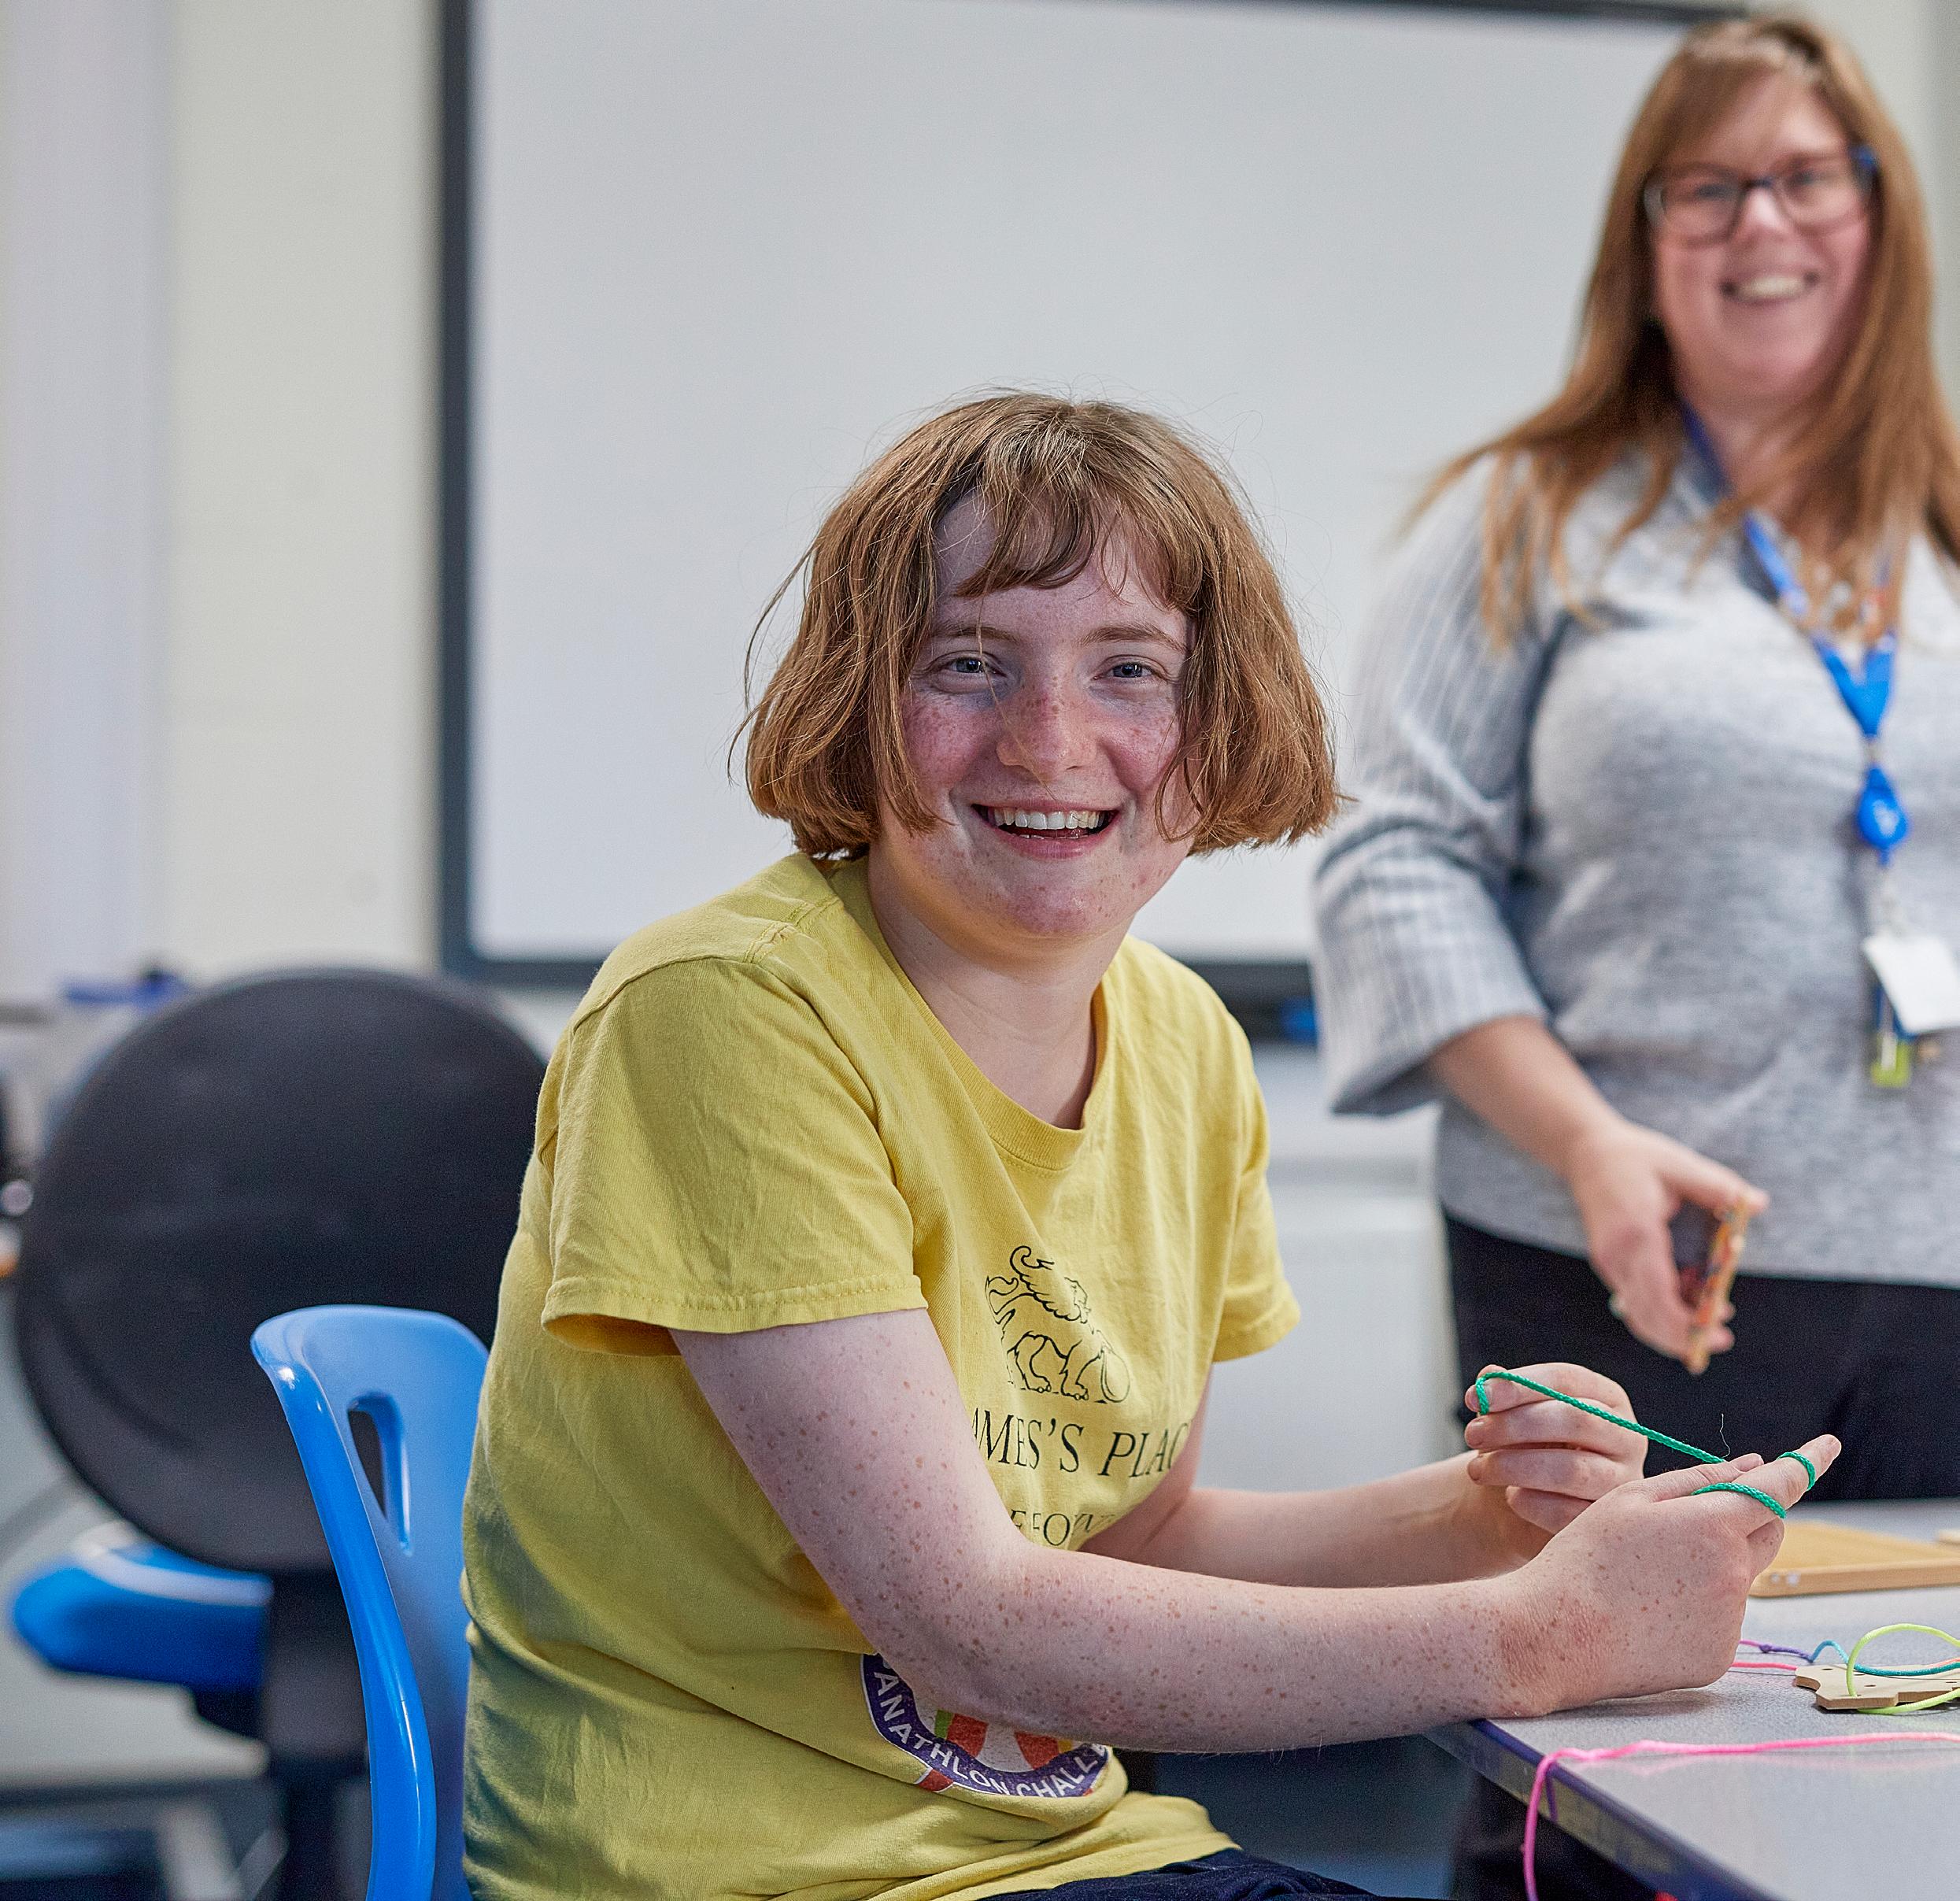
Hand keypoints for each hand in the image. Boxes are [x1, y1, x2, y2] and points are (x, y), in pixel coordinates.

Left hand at [1460, 1361, 1646, 1563]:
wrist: (1523, 1501)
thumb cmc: (1520, 1446)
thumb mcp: (1508, 1415)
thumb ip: (1499, 1393)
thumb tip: (1489, 1377)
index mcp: (1605, 1397)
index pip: (1567, 1380)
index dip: (1520, 1385)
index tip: (1477, 1397)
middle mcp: (1625, 1436)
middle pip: (1576, 1420)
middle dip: (1516, 1425)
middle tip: (1472, 1434)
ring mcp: (1623, 1481)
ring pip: (1572, 1469)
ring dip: (1515, 1467)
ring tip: (1479, 1470)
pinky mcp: (1607, 1520)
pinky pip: (1568, 1513)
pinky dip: (1530, 1504)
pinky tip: (1510, 1496)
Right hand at [1498, 1432, 1840, 1714]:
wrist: (1555, 1635)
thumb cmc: (1585, 1557)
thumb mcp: (1629, 1499)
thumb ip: (1697, 1480)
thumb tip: (1750, 1467)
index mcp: (1715, 1526)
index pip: (1777, 1487)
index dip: (1806, 1462)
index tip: (1827, 1444)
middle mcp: (1735, 1574)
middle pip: (1767, 1533)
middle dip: (1748, 1516)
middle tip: (1690, 1520)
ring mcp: (1731, 1621)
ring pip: (1738, 1577)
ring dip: (1710, 1565)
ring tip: (1644, 1577)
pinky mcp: (1719, 1657)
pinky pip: (1720, 1619)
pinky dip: (1695, 1608)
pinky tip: (1646, 1611)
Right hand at [1561, 1115, 1766, 1361]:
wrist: (1585, 1151)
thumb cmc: (1635, 1155)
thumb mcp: (1679, 1164)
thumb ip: (1718, 1187)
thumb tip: (1758, 1202)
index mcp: (1636, 1232)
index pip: (1659, 1294)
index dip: (1689, 1323)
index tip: (1722, 1332)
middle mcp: (1617, 1254)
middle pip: (1647, 1315)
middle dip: (1684, 1336)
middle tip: (1722, 1337)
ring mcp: (1609, 1261)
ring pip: (1638, 1314)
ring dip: (1673, 1327)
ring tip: (1710, 1314)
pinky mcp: (1609, 1263)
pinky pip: (1634, 1300)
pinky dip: (1662, 1310)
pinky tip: (1689, 1292)